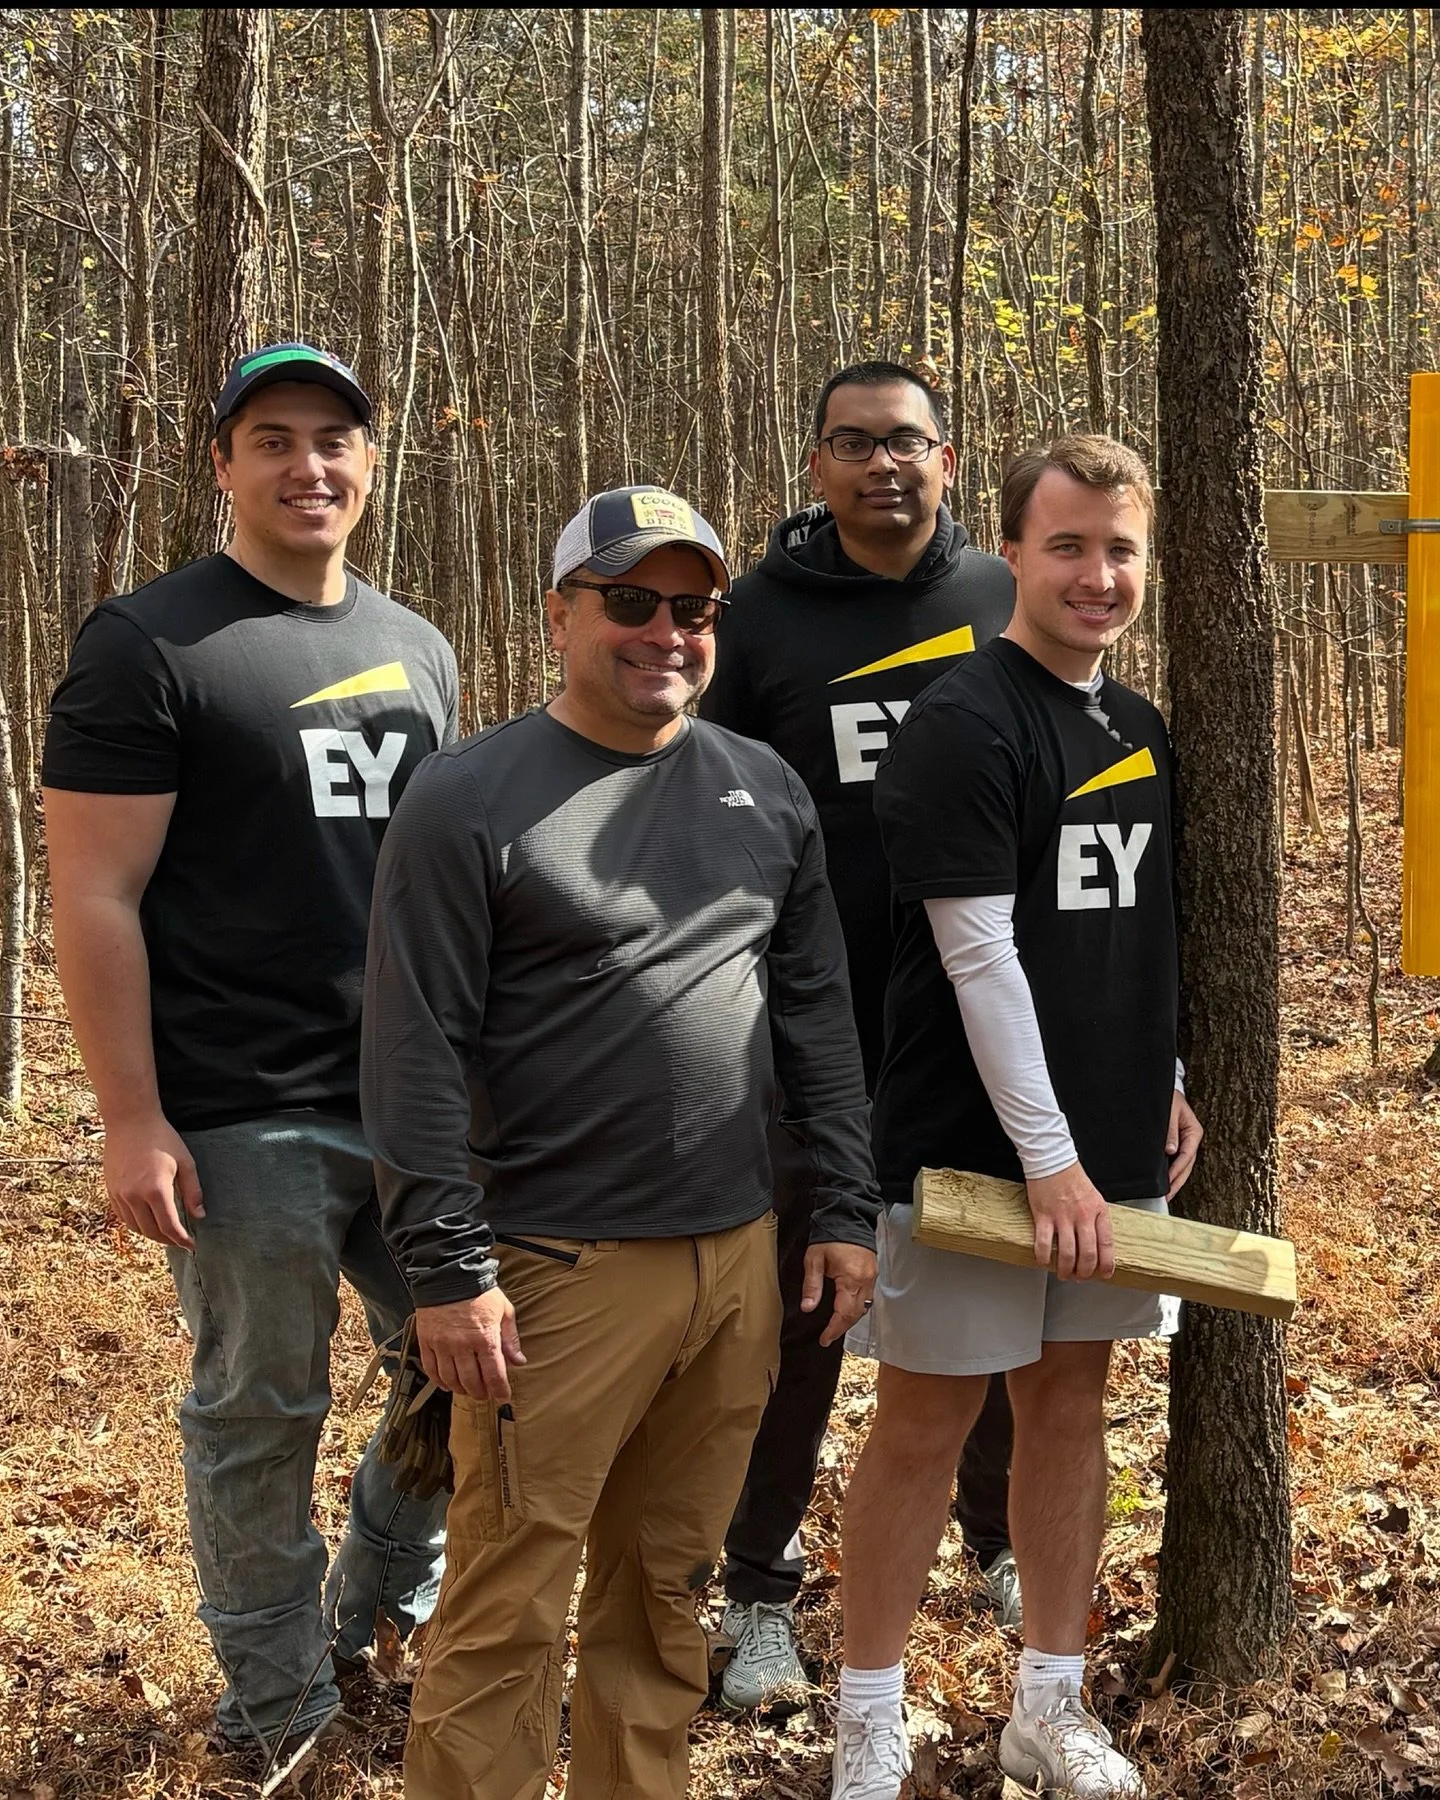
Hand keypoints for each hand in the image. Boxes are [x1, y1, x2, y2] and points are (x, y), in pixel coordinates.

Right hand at [103, 1113, 204, 1249]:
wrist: (130, 1121)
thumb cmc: (162, 1139)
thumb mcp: (185, 1162)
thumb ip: (192, 1192)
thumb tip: (199, 1216)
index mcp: (156, 1190)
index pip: (169, 1227)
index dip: (181, 1240)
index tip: (192, 1246)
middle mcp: (134, 1196)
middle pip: (151, 1231)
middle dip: (168, 1240)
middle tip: (180, 1241)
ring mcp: (119, 1194)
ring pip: (135, 1227)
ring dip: (151, 1234)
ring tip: (166, 1233)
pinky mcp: (111, 1191)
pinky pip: (123, 1217)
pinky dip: (136, 1224)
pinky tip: (147, 1221)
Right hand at [414, 1289, 524, 1401]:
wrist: (449, 1274)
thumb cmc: (479, 1291)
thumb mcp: (504, 1310)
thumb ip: (510, 1338)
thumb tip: (519, 1360)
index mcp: (485, 1337)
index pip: (494, 1374)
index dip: (499, 1390)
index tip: (503, 1396)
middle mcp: (463, 1345)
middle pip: (472, 1382)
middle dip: (481, 1393)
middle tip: (486, 1395)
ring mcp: (443, 1345)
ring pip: (451, 1379)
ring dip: (461, 1389)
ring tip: (468, 1390)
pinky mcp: (427, 1342)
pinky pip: (432, 1370)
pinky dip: (439, 1381)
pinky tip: (447, 1384)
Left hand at [802, 1240, 877, 1346]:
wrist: (847, 1216)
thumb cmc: (830, 1235)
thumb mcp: (814, 1259)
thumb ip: (812, 1285)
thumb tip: (808, 1307)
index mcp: (851, 1278)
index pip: (844, 1313)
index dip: (834, 1329)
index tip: (824, 1339)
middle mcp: (865, 1280)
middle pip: (857, 1314)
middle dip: (842, 1327)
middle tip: (828, 1336)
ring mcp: (871, 1276)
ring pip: (864, 1307)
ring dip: (851, 1319)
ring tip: (836, 1326)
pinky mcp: (873, 1272)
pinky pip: (868, 1297)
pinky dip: (857, 1307)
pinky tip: (847, 1308)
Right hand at [1025, 1162, 1113, 1280]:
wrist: (1052, 1160)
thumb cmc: (1072, 1177)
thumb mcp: (1094, 1197)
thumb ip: (1097, 1219)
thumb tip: (1097, 1243)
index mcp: (1098, 1211)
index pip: (1106, 1244)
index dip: (1106, 1264)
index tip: (1104, 1274)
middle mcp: (1083, 1216)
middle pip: (1088, 1254)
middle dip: (1085, 1272)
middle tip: (1080, 1277)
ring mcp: (1062, 1217)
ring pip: (1068, 1253)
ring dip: (1066, 1269)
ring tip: (1063, 1274)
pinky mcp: (1043, 1216)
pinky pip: (1044, 1244)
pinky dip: (1044, 1258)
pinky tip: (1044, 1261)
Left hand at [1166, 1090, 1202, 1199]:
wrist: (1163, 1090)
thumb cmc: (1168, 1097)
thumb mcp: (1170, 1111)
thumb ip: (1170, 1130)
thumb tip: (1171, 1150)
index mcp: (1193, 1131)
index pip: (1186, 1156)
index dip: (1177, 1171)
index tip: (1169, 1183)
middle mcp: (1191, 1139)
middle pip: (1186, 1165)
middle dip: (1177, 1182)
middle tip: (1167, 1197)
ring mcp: (1185, 1142)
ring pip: (1182, 1166)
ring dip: (1175, 1180)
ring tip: (1166, 1194)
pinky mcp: (1177, 1143)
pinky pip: (1176, 1160)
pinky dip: (1171, 1171)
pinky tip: (1165, 1181)